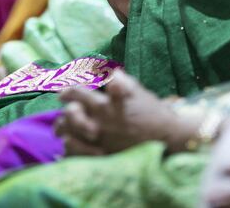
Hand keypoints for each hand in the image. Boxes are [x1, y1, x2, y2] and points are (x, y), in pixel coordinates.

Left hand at [55, 70, 199, 155]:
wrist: (167, 139)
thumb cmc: (153, 113)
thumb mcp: (138, 91)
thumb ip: (120, 81)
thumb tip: (108, 72)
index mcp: (105, 105)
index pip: (77, 93)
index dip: (68, 90)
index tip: (64, 91)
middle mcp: (98, 123)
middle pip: (69, 114)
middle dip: (64, 110)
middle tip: (63, 109)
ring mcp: (98, 142)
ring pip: (68, 135)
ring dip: (63, 128)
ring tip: (61, 127)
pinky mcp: (101, 157)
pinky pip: (76, 155)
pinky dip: (69, 149)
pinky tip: (68, 145)